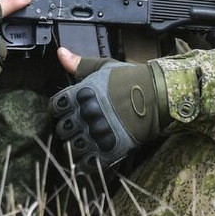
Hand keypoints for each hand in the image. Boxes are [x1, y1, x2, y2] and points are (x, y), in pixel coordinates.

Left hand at [49, 47, 169, 170]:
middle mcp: (86, 114)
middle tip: (79, 127)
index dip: (60, 110)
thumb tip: (60, 52)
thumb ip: (80, 63)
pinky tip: (92, 155)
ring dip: (77, 145)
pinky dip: (87, 162)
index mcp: (81, 93)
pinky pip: (88, 162)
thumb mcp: (104, 66)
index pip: (55, 107)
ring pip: (73, 147)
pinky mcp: (110, 149)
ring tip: (86, 141)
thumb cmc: (131, 79)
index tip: (69, 110)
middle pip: (62, 129)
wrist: (158, 95)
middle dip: (68, 129)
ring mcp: (97, 133)